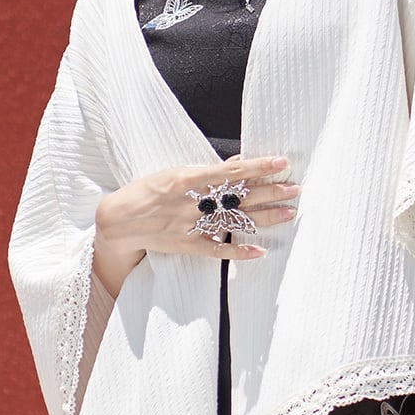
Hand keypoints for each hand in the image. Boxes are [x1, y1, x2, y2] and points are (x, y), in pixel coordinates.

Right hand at [94, 154, 298, 295]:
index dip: (258, 168)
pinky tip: (260, 251)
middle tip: (295, 189)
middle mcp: (192, 202)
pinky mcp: (188, 245)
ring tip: (289, 212)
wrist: (118, 220)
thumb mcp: (176, 173)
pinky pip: (217, 249)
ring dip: (264, 218)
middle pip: (239, 197)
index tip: (281, 163)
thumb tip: (238, 163)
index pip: (231, 172)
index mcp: (188, 179)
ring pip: (234, 221)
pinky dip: (238, 250)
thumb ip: (209, 171)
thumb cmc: (149, 191)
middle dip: (270, 192)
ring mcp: (191, 225)